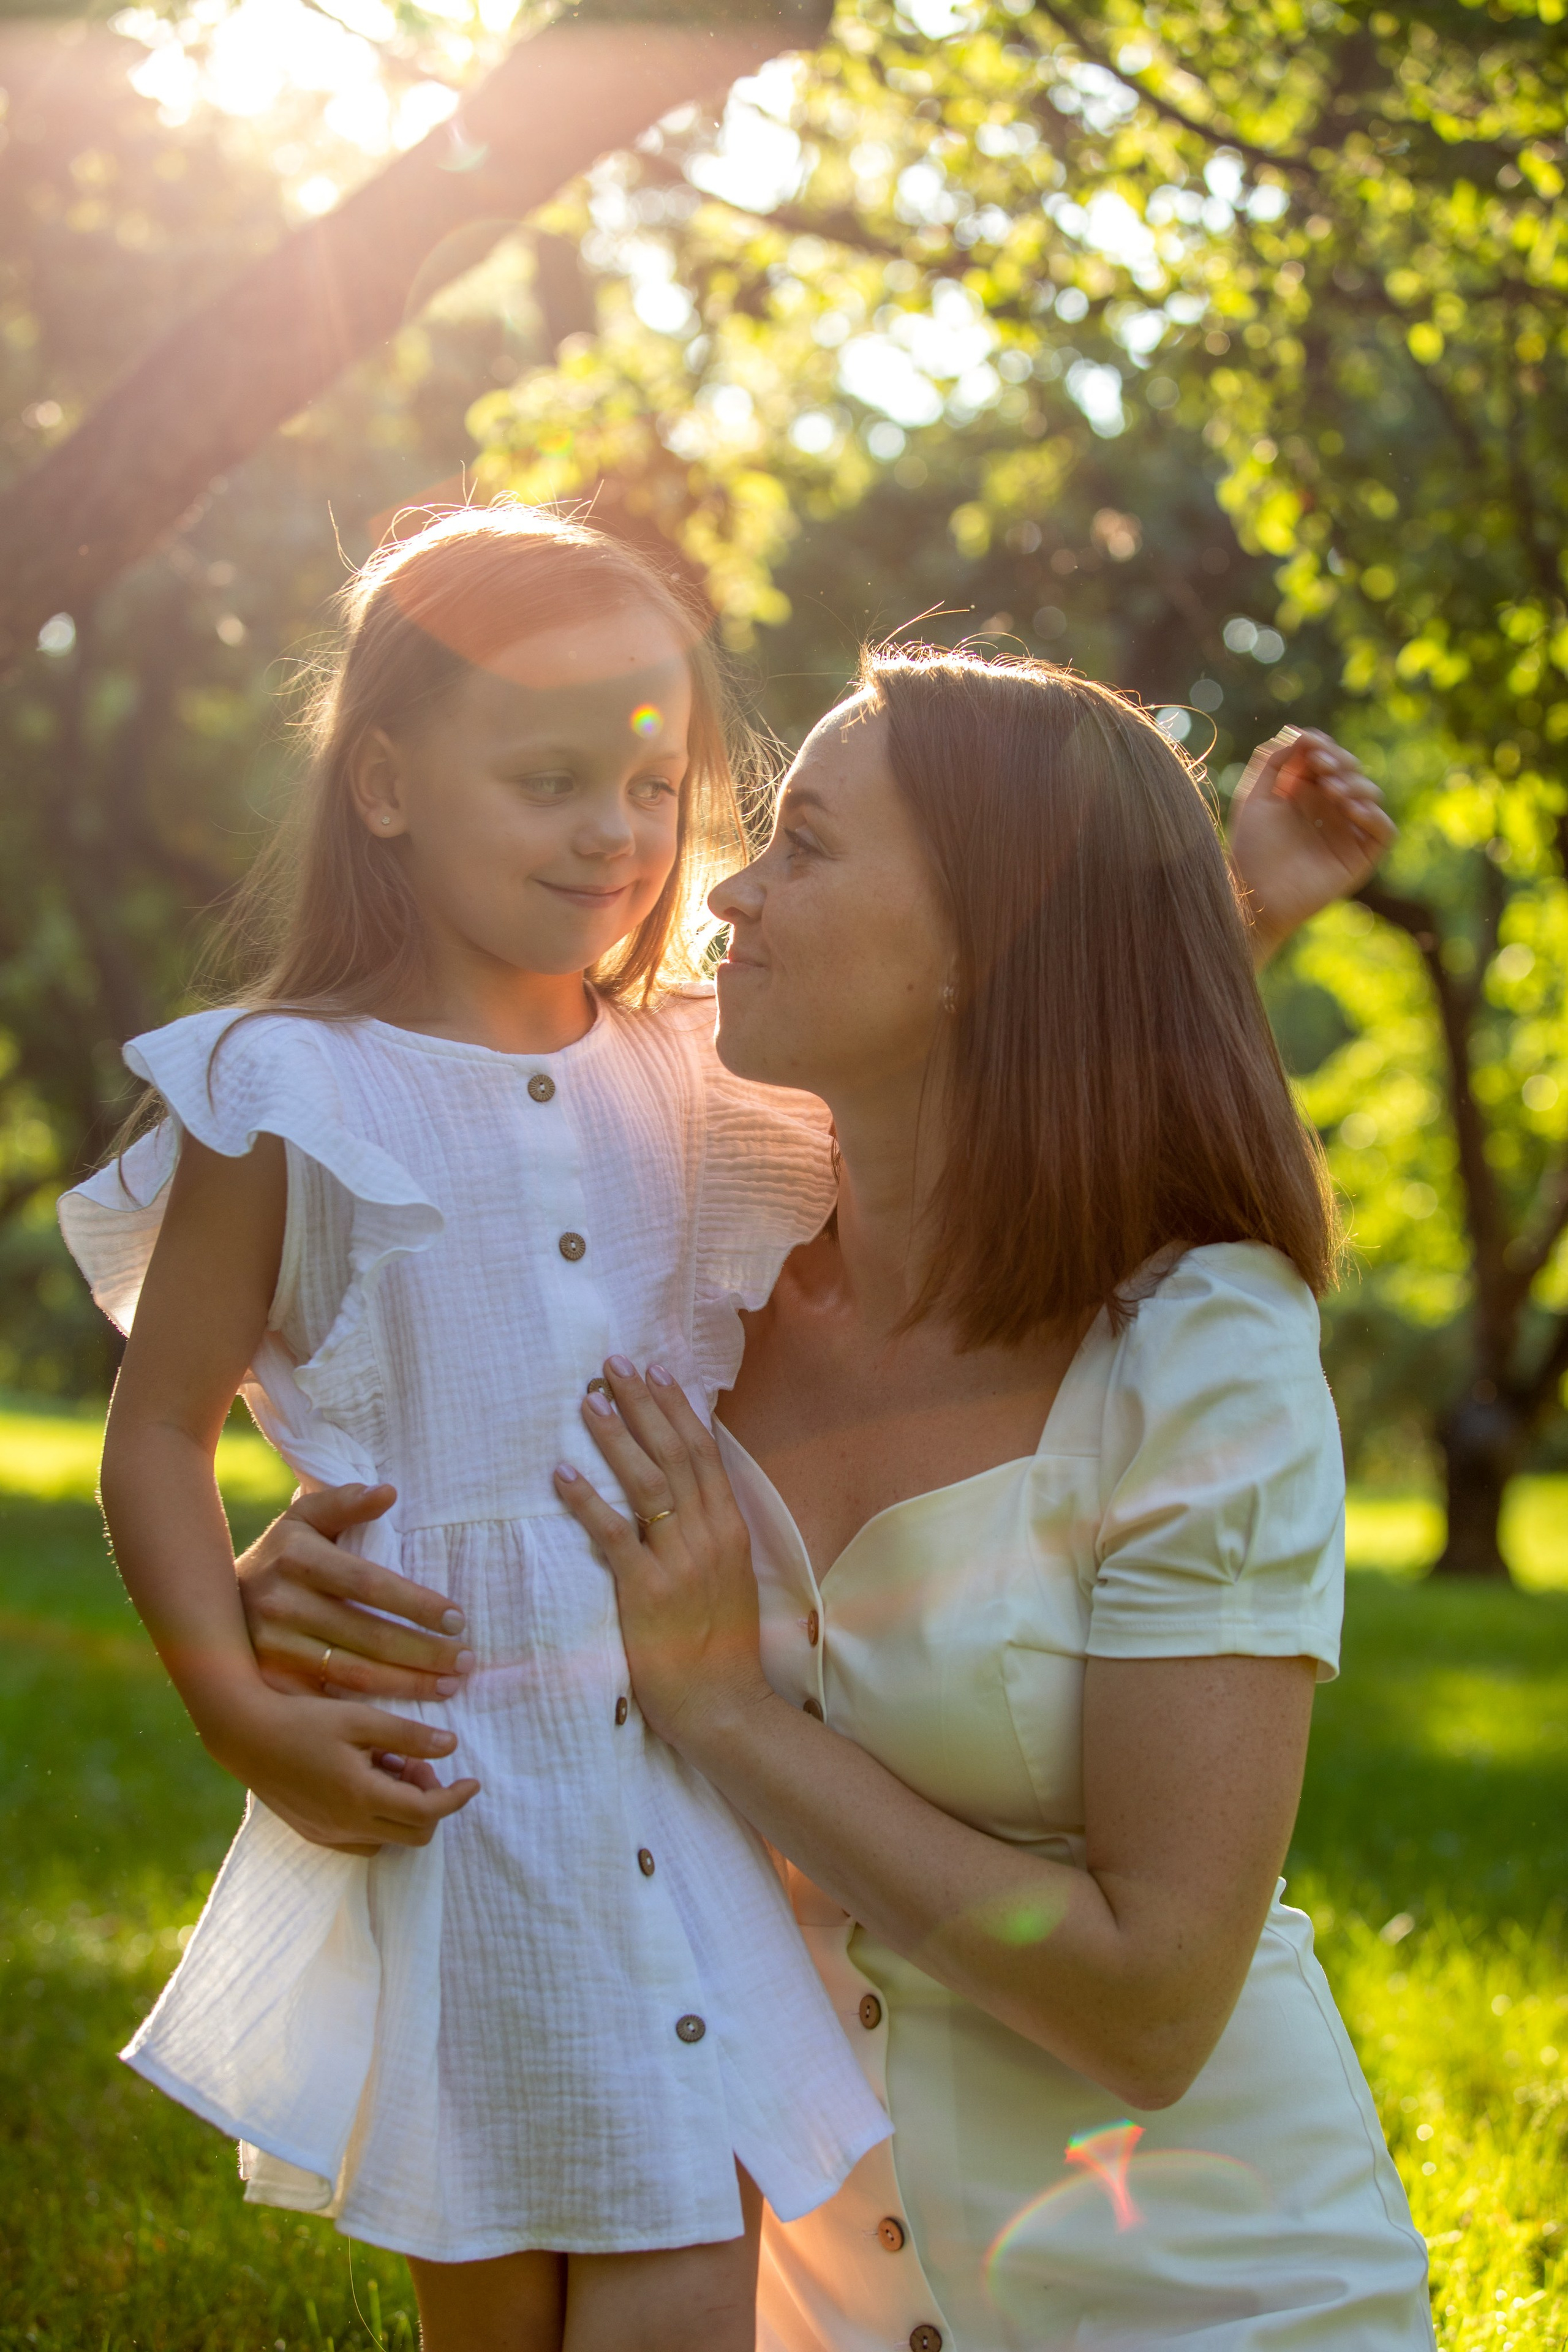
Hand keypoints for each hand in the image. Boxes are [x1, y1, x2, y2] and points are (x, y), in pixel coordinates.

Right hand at [203, 1681, 480, 1855]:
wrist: (244, 1734)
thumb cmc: (302, 1719)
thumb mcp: (360, 1718)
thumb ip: (408, 1736)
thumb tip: (451, 1747)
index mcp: (361, 1796)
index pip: (427, 1812)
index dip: (456, 1797)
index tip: (472, 1780)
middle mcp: (347, 1825)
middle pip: (414, 1834)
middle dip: (430, 1801)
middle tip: (413, 1761)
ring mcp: (328, 1835)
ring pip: (389, 1838)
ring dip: (402, 1808)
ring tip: (385, 1764)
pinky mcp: (313, 1834)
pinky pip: (362, 1841)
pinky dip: (378, 1818)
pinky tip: (363, 1781)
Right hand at [236, 1484, 474, 1702]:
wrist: (211, 1605)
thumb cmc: (281, 1556)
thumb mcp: (305, 1519)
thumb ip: (345, 1502)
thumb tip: (389, 1492)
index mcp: (297, 1557)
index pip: (370, 1584)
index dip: (417, 1604)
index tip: (458, 1620)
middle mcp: (280, 1604)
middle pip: (368, 1636)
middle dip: (424, 1653)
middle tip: (466, 1661)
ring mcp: (271, 1649)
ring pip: (353, 1674)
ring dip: (407, 1685)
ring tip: (450, 1686)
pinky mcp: (269, 1683)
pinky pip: (329, 1700)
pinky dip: (371, 1710)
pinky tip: (406, 1716)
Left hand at [552, 1358, 774, 1758]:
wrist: (724, 1705)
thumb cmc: (720, 1646)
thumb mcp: (728, 1578)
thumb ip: (707, 1533)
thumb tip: (684, 1492)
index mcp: (730, 1530)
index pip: (702, 1453)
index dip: (677, 1409)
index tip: (656, 1371)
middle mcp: (709, 1536)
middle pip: (674, 1454)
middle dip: (644, 1405)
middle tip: (614, 1365)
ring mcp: (680, 1562)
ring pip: (647, 1483)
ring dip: (616, 1438)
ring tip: (587, 1402)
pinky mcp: (647, 1591)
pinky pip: (614, 1535)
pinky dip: (588, 1501)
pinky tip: (563, 1473)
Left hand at [1228, 728, 1395, 964]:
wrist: (1253, 896)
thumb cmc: (1250, 850)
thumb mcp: (1254, 798)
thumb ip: (1271, 762)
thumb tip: (1298, 732)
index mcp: (1304, 793)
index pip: (1325, 758)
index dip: (1322, 746)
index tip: (1309, 743)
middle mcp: (1328, 809)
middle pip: (1350, 772)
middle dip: (1339, 762)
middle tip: (1321, 766)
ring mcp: (1346, 831)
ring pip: (1370, 795)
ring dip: (1355, 785)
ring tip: (1332, 790)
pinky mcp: (1359, 856)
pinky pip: (1383, 831)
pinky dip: (1374, 816)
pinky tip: (1351, 810)